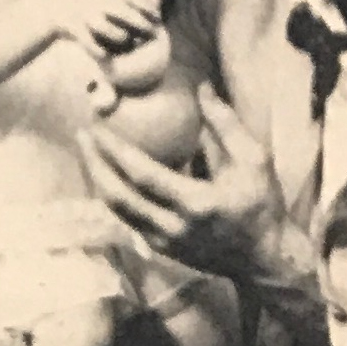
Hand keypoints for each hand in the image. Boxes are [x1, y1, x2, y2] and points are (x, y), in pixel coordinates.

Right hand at [40, 0, 158, 62]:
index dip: (146, 8)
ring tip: (128, 41)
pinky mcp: (71, 26)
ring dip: (118, 35)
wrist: (51, 5)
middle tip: (152, 34)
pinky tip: (105, 56)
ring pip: (104, 26)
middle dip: (139, 23)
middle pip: (121, 12)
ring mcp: (82, 12)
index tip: (158, 18)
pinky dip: (95, 49)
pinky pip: (86, 40)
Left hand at [84, 84, 285, 276]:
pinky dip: (114, 197)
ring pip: (118, 211)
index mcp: (196, 204)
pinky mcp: (162, 250)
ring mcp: (164, 243)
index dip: (115, 151)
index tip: (97, 127)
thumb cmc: (262, 206)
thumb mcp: (254, 159)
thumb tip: (201, 87)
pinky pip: (128, 220)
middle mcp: (173, 227)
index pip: (142, 175)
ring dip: (98, 181)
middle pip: (119, 196)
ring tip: (89, 153)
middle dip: (95, 164)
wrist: (264, 257)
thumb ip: (226, 124)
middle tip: (82, 135)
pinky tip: (107, 176)